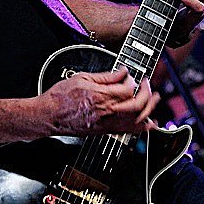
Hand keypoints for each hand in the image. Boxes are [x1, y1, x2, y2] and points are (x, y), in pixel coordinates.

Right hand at [45, 66, 159, 135]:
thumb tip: (122, 72)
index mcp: (100, 96)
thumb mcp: (82, 77)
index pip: (127, 88)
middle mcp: (106, 112)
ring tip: (154, 99)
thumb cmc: (60, 97)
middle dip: (146, 93)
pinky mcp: (105, 131)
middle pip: (137, 105)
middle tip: (146, 84)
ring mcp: (107, 124)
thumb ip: (105, 76)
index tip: (129, 74)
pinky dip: (142, 126)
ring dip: (149, 109)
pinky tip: (148, 121)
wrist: (49, 115)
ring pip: (137, 120)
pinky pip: (130, 131)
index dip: (132, 80)